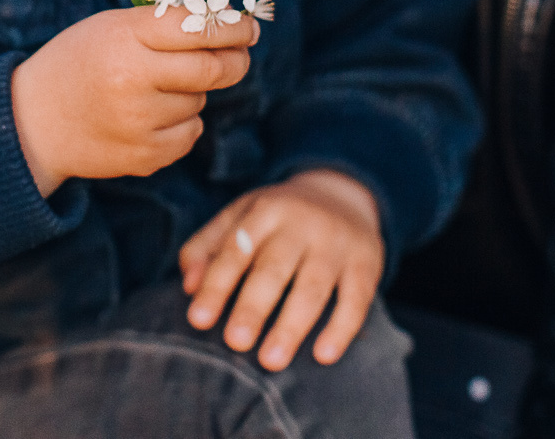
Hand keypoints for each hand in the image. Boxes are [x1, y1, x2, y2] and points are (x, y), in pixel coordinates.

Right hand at [11, 5, 257, 195]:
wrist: (34, 122)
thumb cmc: (79, 61)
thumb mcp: (111, 27)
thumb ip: (163, 24)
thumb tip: (229, 24)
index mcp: (125, 37)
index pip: (198, 27)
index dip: (232, 27)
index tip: (249, 27)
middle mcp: (133, 79)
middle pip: (214, 70)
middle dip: (235, 60)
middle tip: (239, 54)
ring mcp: (140, 122)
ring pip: (200, 101)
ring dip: (193, 92)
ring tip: (155, 88)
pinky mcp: (145, 157)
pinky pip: (190, 133)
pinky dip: (182, 123)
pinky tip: (150, 116)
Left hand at [178, 169, 382, 369]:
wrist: (342, 193)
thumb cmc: (278, 217)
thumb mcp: (239, 216)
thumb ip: (206, 247)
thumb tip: (188, 286)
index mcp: (264, 211)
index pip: (236, 251)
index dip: (216, 285)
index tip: (198, 319)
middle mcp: (301, 224)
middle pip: (274, 270)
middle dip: (253, 307)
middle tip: (235, 342)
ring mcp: (336, 243)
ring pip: (313, 287)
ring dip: (292, 326)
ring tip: (271, 360)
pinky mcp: (366, 263)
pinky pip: (356, 299)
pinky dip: (341, 328)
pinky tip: (324, 354)